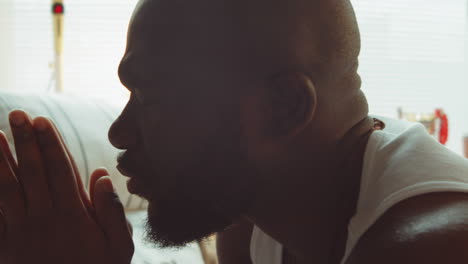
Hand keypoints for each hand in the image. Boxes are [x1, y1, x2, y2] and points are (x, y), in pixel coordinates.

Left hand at [0, 110, 133, 262]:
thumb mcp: (119, 247)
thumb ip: (111, 211)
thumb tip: (101, 173)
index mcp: (73, 215)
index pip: (59, 171)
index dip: (50, 144)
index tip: (42, 121)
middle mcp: (44, 218)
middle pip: (32, 173)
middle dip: (24, 142)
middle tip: (16, 115)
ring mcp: (21, 232)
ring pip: (7, 189)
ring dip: (0, 161)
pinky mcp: (6, 246)